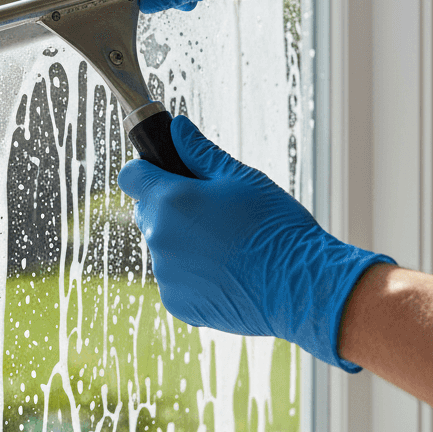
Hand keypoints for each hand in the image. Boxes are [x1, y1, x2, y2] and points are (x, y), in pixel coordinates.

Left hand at [118, 116, 393, 368]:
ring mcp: (165, 274)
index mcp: (170, 201)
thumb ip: (200, 152)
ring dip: (182, 241)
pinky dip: (192, 274)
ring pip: (163, 246)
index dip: (148, 170)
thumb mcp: (241, 177)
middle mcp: (158, 238)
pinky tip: (226, 272)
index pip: (131, 176)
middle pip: (148, 212)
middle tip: (212, 210)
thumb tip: (177, 128)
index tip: (167, 173)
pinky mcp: (176, 303)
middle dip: (170, 206)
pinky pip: (174, 278)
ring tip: (226, 245)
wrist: (300, 286)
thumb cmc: (275, 226)